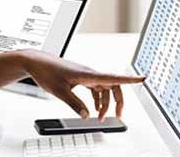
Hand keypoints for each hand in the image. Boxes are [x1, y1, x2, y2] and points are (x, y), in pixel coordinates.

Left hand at [19, 50, 144, 120]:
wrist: (37, 62)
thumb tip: (87, 115)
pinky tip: (94, 108)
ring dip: (105, 103)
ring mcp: (86, 75)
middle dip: (117, 101)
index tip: (143, 78)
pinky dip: (98, 99)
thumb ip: (74, 104)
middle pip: (113, 85)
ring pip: (104, 88)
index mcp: (87, 74)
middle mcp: (90, 73)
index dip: (130, 79)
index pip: (113, 77)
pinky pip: (96, 88)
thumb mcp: (59, 91)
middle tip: (118, 116)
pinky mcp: (82, 77)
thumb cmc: (47, 71)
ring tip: (101, 117)